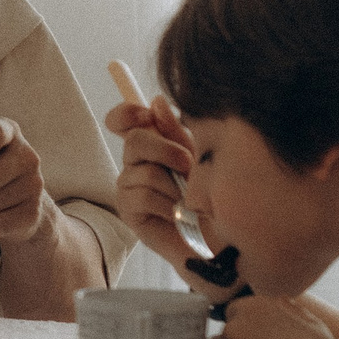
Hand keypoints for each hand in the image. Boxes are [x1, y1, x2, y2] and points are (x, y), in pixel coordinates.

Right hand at [105, 95, 212, 270]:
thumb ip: (176, 131)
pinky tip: (176, 215)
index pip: (122, 120)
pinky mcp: (128, 209)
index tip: (145, 115)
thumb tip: (157, 102)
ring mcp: (128, 186)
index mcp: (150, 144)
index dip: (126, 113)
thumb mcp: (197, 156)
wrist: (215, 237)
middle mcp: (135, 163)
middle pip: (134, 140)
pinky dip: (167, 205)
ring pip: (144, 171)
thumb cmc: (208, 195)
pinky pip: (143, 196)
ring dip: (174, 186)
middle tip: (188, 165)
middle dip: (166, 150)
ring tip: (188, 201)